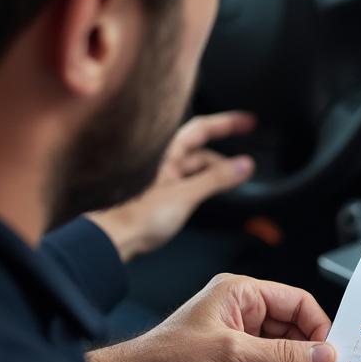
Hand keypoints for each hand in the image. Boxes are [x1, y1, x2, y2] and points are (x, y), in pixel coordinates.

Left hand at [87, 111, 256, 260]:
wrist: (111, 240)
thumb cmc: (136, 216)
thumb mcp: (185, 195)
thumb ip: (217, 179)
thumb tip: (245, 164)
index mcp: (164, 152)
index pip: (202, 128)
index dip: (228, 123)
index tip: (249, 122)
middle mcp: (161, 160)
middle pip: (200, 151)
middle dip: (224, 158)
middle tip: (246, 165)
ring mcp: (159, 178)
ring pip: (194, 169)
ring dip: (213, 175)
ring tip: (232, 185)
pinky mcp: (157, 195)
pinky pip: (186, 183)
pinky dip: (202, 186)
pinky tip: (209, 195)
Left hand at [87, 273, 335, 361]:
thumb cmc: (172, 359)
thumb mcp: (233, 353)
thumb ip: (283, 355)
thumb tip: (325, 355)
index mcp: (243, 295)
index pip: (297, 302)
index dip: (317, 326)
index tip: (330, 352)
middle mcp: (246, 316)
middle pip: (296, 332)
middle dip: (305, 357)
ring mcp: (243, 344)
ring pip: (287, 357)